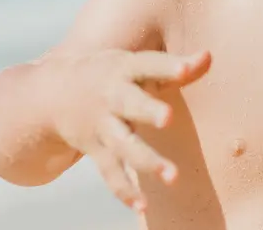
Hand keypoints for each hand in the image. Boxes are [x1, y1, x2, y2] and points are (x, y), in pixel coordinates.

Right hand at [47, 48, 211, 210]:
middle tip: (168, 118)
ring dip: (146, 160)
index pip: (148, 65)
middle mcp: (112, 97)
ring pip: (123, 144)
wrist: (53, 94)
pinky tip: (142, 205)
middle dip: (148, 110)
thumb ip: (174, 67)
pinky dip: (124, 190)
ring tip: (173, 176)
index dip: (168, 66)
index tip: (187, 69)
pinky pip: (111, 172)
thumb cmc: (112, 75)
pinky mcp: (96, 150)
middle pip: (130, 104)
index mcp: (125, 69)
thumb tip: (209, 56)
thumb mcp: (136, 65)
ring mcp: (102, 125)